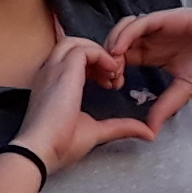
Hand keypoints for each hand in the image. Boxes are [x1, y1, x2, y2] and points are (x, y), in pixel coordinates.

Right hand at [11, 31, 144, 173]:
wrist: (42, 150)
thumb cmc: (60, 144)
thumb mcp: (97, 131)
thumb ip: (121, 126)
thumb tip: (148, 133)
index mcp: (54, 84)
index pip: (73, 60)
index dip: (96, 66)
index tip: (111, 85)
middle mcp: (51, 72)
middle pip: (73, 45)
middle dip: (98, 55)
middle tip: (115, 75)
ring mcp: (54, 69)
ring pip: (76, 42)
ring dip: (99, 53)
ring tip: (114, 72)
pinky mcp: (63, 70)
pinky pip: (84, 49)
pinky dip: (102, 56)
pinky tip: (112, 73)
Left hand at [101, 4, 191, 134]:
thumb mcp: (187, 89)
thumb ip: (166, 105)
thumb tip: (151, 131)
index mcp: (158, 54)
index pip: (126, 58)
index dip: (114, 69)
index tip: (111, 87)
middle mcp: (157, 38)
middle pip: (121, 42)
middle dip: (109, 57)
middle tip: (107, 76)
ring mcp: (163, 26)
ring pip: (126, 29)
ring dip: (113, 44)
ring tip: (112, 65)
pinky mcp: (171, 18)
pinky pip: (142, 22)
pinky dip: (127, 34)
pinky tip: (120, 50)